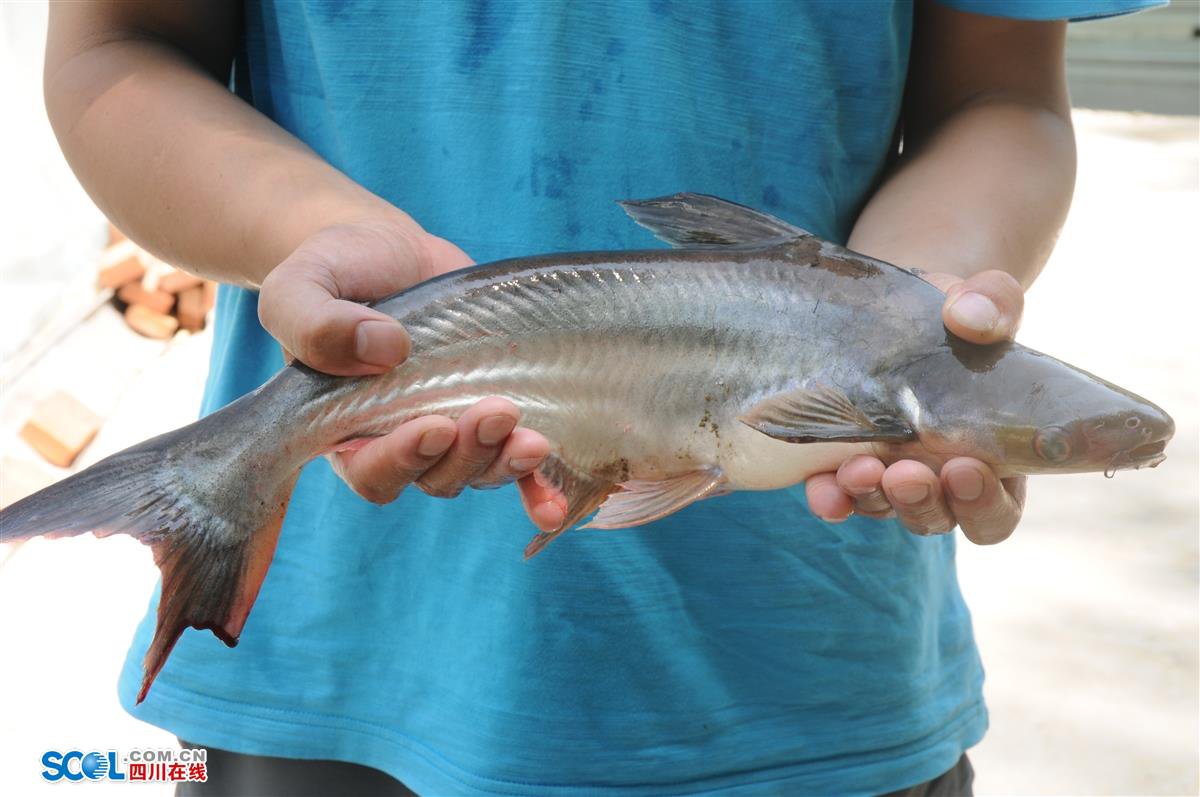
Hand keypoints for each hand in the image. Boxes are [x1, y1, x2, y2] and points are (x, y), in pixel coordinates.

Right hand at [258, 218, 564, 530]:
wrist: (388, 250)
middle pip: (435, 476)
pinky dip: (536, 487)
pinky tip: (552, 504)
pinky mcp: (494, 408)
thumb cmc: (336, 272)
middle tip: (495, 412)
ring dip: (507, 463)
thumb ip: (315, 323)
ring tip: (532, 438)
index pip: (370, 471)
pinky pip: (518, 465)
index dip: (401, 460)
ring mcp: (453, 428)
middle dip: (468, 455)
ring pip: (479, 471)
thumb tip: (383, 350)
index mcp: (345, 428)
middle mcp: (401, 440)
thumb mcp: (300, 286)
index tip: (433, 427)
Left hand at [805, 270, 1027, 543]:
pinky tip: (821, 489)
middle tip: (906, 473)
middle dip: (922, 501)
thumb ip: (993, 304)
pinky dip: (830, 498)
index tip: (965, 467)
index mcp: (994, 456)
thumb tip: (970, 315)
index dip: (985, 503)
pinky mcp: (844, 465)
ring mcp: (890, 477)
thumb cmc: (956, 318)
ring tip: (857, 468)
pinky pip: (836, 496)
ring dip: (871, 497)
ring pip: (884, 510)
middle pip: (939, 517)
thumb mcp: (981, 303)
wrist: (898, 309)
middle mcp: (940, 478)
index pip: (998, 510)